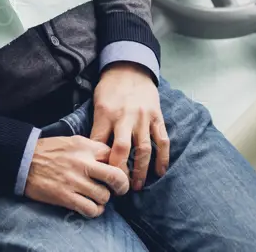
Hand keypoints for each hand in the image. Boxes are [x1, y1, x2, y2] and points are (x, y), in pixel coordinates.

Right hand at [23, 136, 129, 216]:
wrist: (22, 160)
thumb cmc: (47, 151)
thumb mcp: (71, 141)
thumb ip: (90, 148)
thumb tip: (109, 158)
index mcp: (84, 146)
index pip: (114, 156)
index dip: (119, 166)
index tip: (117, 172)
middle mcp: (82, 163)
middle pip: (117, 177)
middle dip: (122, 186)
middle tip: (119, 189)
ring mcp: (74, 181)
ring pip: (104, 196)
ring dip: (104, 200)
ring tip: (98, 198)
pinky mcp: (65, 196)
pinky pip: (90, 209)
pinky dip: (94, 211)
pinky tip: (91, 207)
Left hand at [90, 62, 169, 191]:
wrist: (130, 68)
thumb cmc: (110, 88)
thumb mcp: (97, 104)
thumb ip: (97, 127)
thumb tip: (93, 153)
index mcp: (106, 113)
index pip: (100, 143)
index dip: (99, 162)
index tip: (99, 178)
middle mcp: (125, 116)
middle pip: (122, 149)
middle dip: (121, 171)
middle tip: (119, 188)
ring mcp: (143, 117)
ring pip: (144, 149)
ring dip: (142, 170)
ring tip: (138, 185)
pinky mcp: (157, 117)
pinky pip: (162, 140)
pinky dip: (162, 158)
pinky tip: (160, 172)